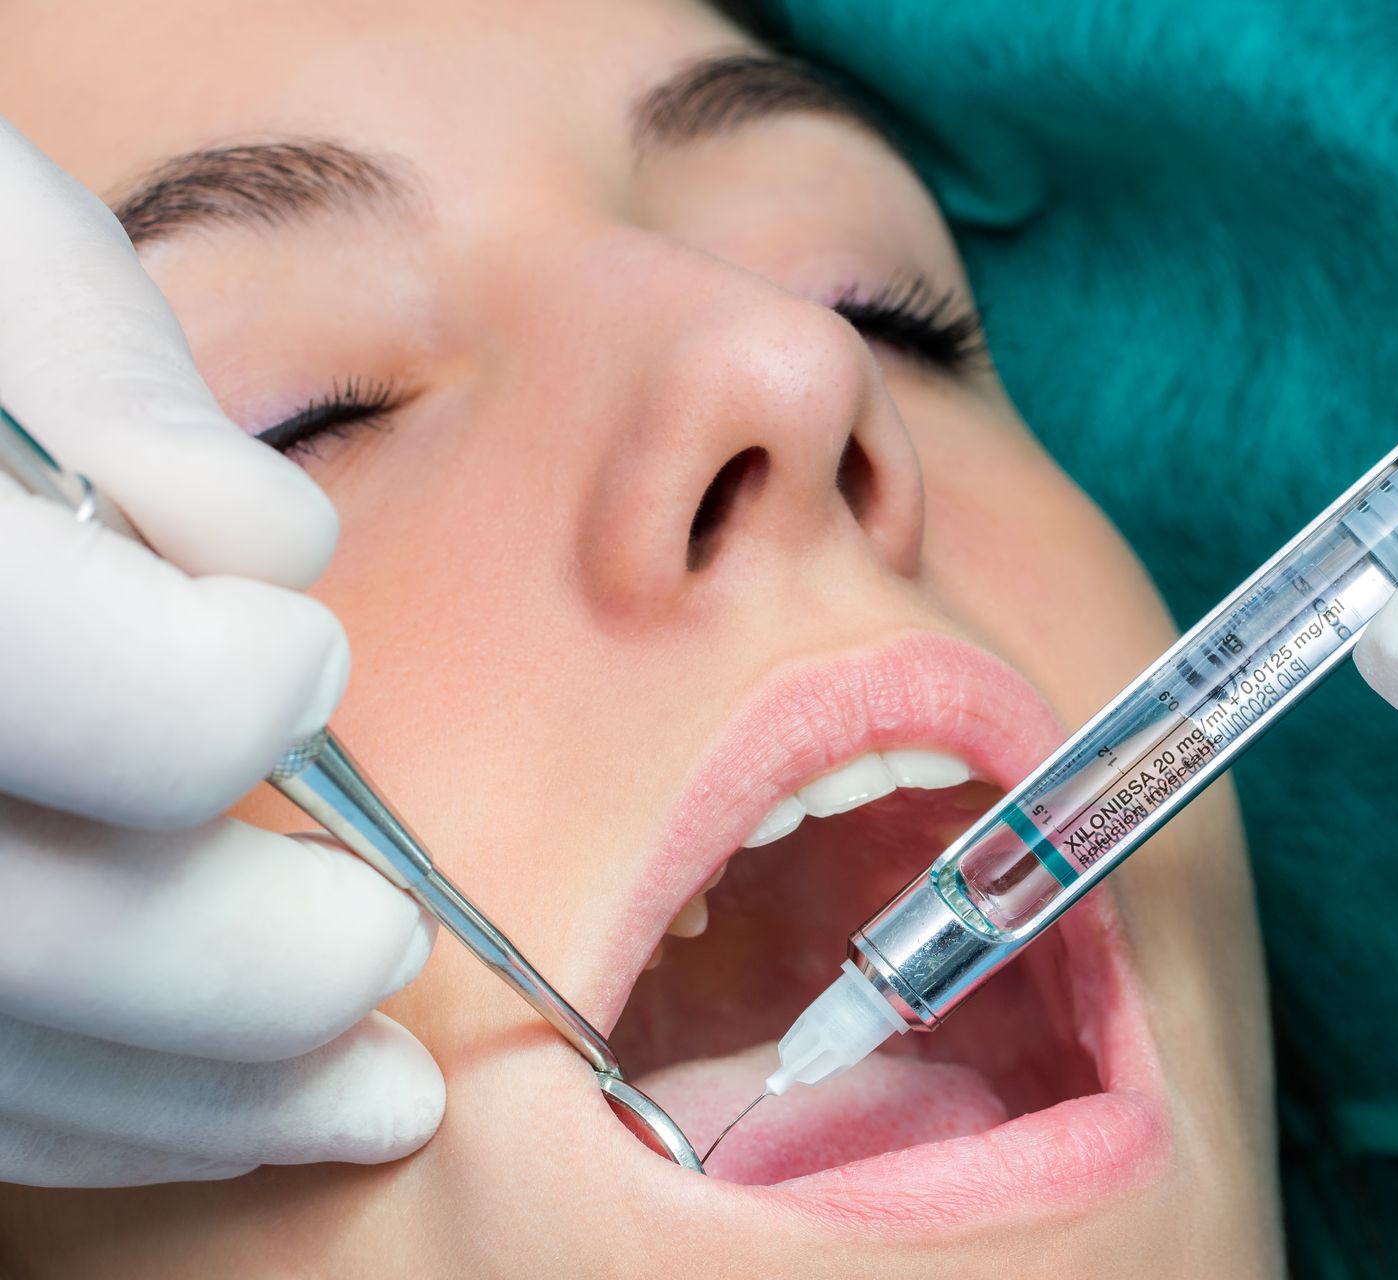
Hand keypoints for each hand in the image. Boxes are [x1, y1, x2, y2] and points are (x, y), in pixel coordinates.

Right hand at [0, 119, 442, 1186]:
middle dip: (245, 972)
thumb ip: (108, 391)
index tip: (299, 657)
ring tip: (370, 1096)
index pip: (54, 679)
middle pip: (17, 928)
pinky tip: (229, 1111)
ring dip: (198, 1100)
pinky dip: (95, 1114)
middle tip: (387, 948)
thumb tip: (255, 552)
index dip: (215, 696)